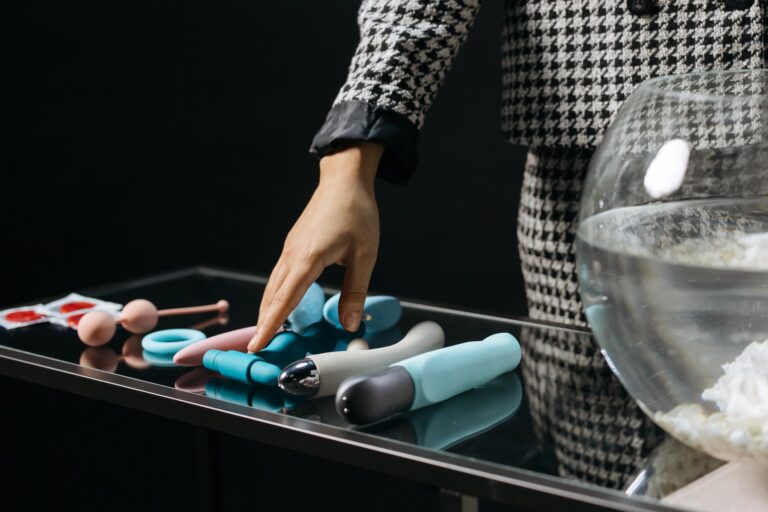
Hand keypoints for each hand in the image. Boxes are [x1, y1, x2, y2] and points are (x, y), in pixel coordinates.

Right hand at [247, 142, 383, 351]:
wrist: (344, 180)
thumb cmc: (357, 213)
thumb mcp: (364, 254)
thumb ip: (355, 291)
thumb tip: (349, 323)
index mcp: (309, 258)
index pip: (285, 299)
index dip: (270, 325)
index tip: (256, 345)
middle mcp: (293, 254)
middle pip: (273, 296)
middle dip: (263, 323)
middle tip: (256, 348)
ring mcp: (290, 249)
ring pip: (273, 286)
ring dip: (267, 310)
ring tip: (264, 333)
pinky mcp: (293, 245)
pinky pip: (278, 275)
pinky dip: (274, 294)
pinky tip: (277, 304)